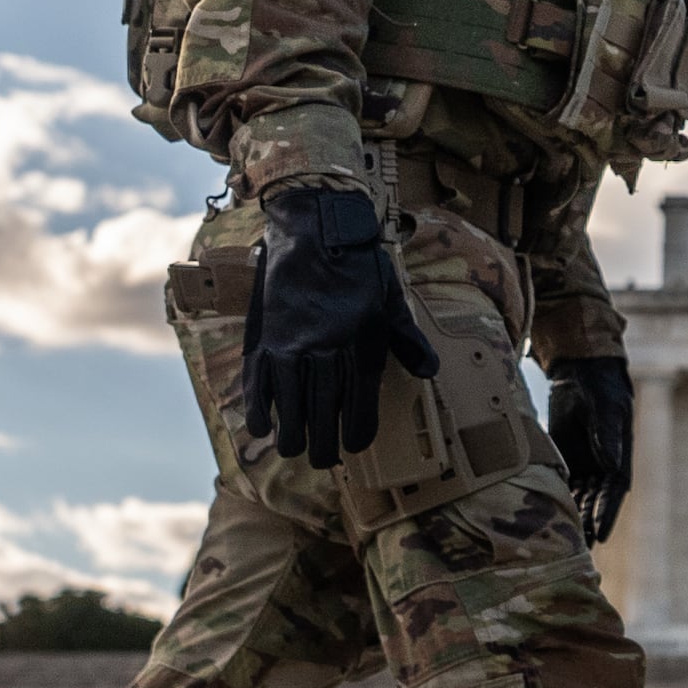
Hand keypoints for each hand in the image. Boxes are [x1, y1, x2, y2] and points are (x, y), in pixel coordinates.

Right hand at [239, 186, 435, 469]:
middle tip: (323, 459)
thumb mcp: (391, 298)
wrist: (316, 228)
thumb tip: (429, 371)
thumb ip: (408, 339)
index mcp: (362, 341)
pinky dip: (258, 407)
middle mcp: (326, 346)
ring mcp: (291, 342)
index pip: (359, 402)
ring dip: (291, 433)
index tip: (354, 445)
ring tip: (294, 450)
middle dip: (323, 443)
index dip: (356, 431)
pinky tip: (262, 427)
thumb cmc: (359, 265)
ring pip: (289, 403)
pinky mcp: (265, 334)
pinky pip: (258, 381)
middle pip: (322, 410)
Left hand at [545, 355, 635, 543]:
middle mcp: (603, 468)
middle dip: (587, 525)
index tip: (600, 535)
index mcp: (618, 458)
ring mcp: (584, 467)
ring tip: (561, 543)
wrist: (580, 377)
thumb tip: (611, 463)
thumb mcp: (605, 409)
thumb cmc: (599, 391)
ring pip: (578, 500)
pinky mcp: (567, 463)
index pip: (614, 491)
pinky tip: (546, 520)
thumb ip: (606, 435)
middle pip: (595, 503)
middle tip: (578, 549)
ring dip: (572, 520)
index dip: (606, 513)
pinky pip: (562, 488)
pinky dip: (557, 504)